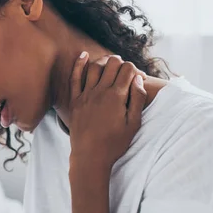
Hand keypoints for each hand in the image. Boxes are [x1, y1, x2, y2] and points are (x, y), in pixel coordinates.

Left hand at [68, 52, 146, 172]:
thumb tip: (138, 78)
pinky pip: (74, 78)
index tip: (137, 77)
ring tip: (110, 63)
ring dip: (104, 61)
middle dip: (121, 63)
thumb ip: (138, 99)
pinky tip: (84, 55)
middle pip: (112, 64)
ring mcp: (85, 95)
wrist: (90, 156)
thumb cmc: (115, 143)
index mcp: (117, 96)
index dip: (135, 69)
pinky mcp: (75, 100)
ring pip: (94, 67)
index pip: (128, 69)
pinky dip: (79, 64)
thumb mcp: (134, 124)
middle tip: (125, 70)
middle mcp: (100, 91)